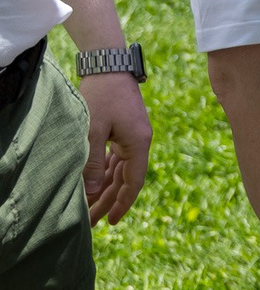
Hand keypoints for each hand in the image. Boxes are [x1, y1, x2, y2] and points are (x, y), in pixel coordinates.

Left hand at [78, 72, 150, 224]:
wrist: (110, 66)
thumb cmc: (102, 96)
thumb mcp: (94, 130)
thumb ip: (93, 161)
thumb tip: (92, 191)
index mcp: (138, 143)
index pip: (133, 182)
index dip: (122, 203)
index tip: (112, 221)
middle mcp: (139, 142)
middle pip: (125, 179)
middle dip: (108, 201)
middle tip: (93, 223)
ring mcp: (131, 136)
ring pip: (119, 170)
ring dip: (105, 188)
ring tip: (90, 208)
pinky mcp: (123, 130)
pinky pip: (115, 159)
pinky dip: (105, 172)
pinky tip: (94, 183)